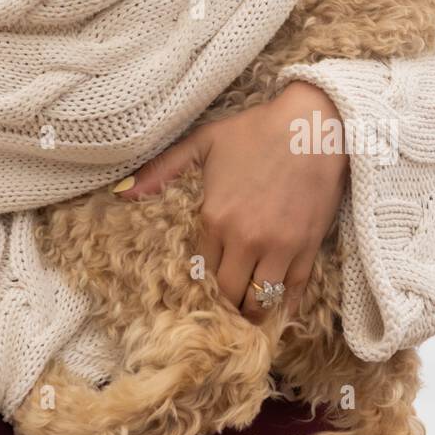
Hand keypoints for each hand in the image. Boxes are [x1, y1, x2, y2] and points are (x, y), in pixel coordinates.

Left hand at [112, 82, 348, 320]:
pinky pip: (294, 292)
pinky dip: (283, 306)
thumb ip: (161, 170)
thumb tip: (121, 193)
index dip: (197, 281)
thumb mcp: (202, 142)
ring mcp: (280, 248)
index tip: (196, 287)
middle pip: (228, 294)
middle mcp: (245, 240)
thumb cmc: (255, 130)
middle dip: (222, 303)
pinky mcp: (308, 248)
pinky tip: (276, 309)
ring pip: (259, 301)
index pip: (199, 270)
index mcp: (215, 217)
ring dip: (250, 309)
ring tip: (244, 310)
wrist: (313, 124)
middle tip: (220, 305)